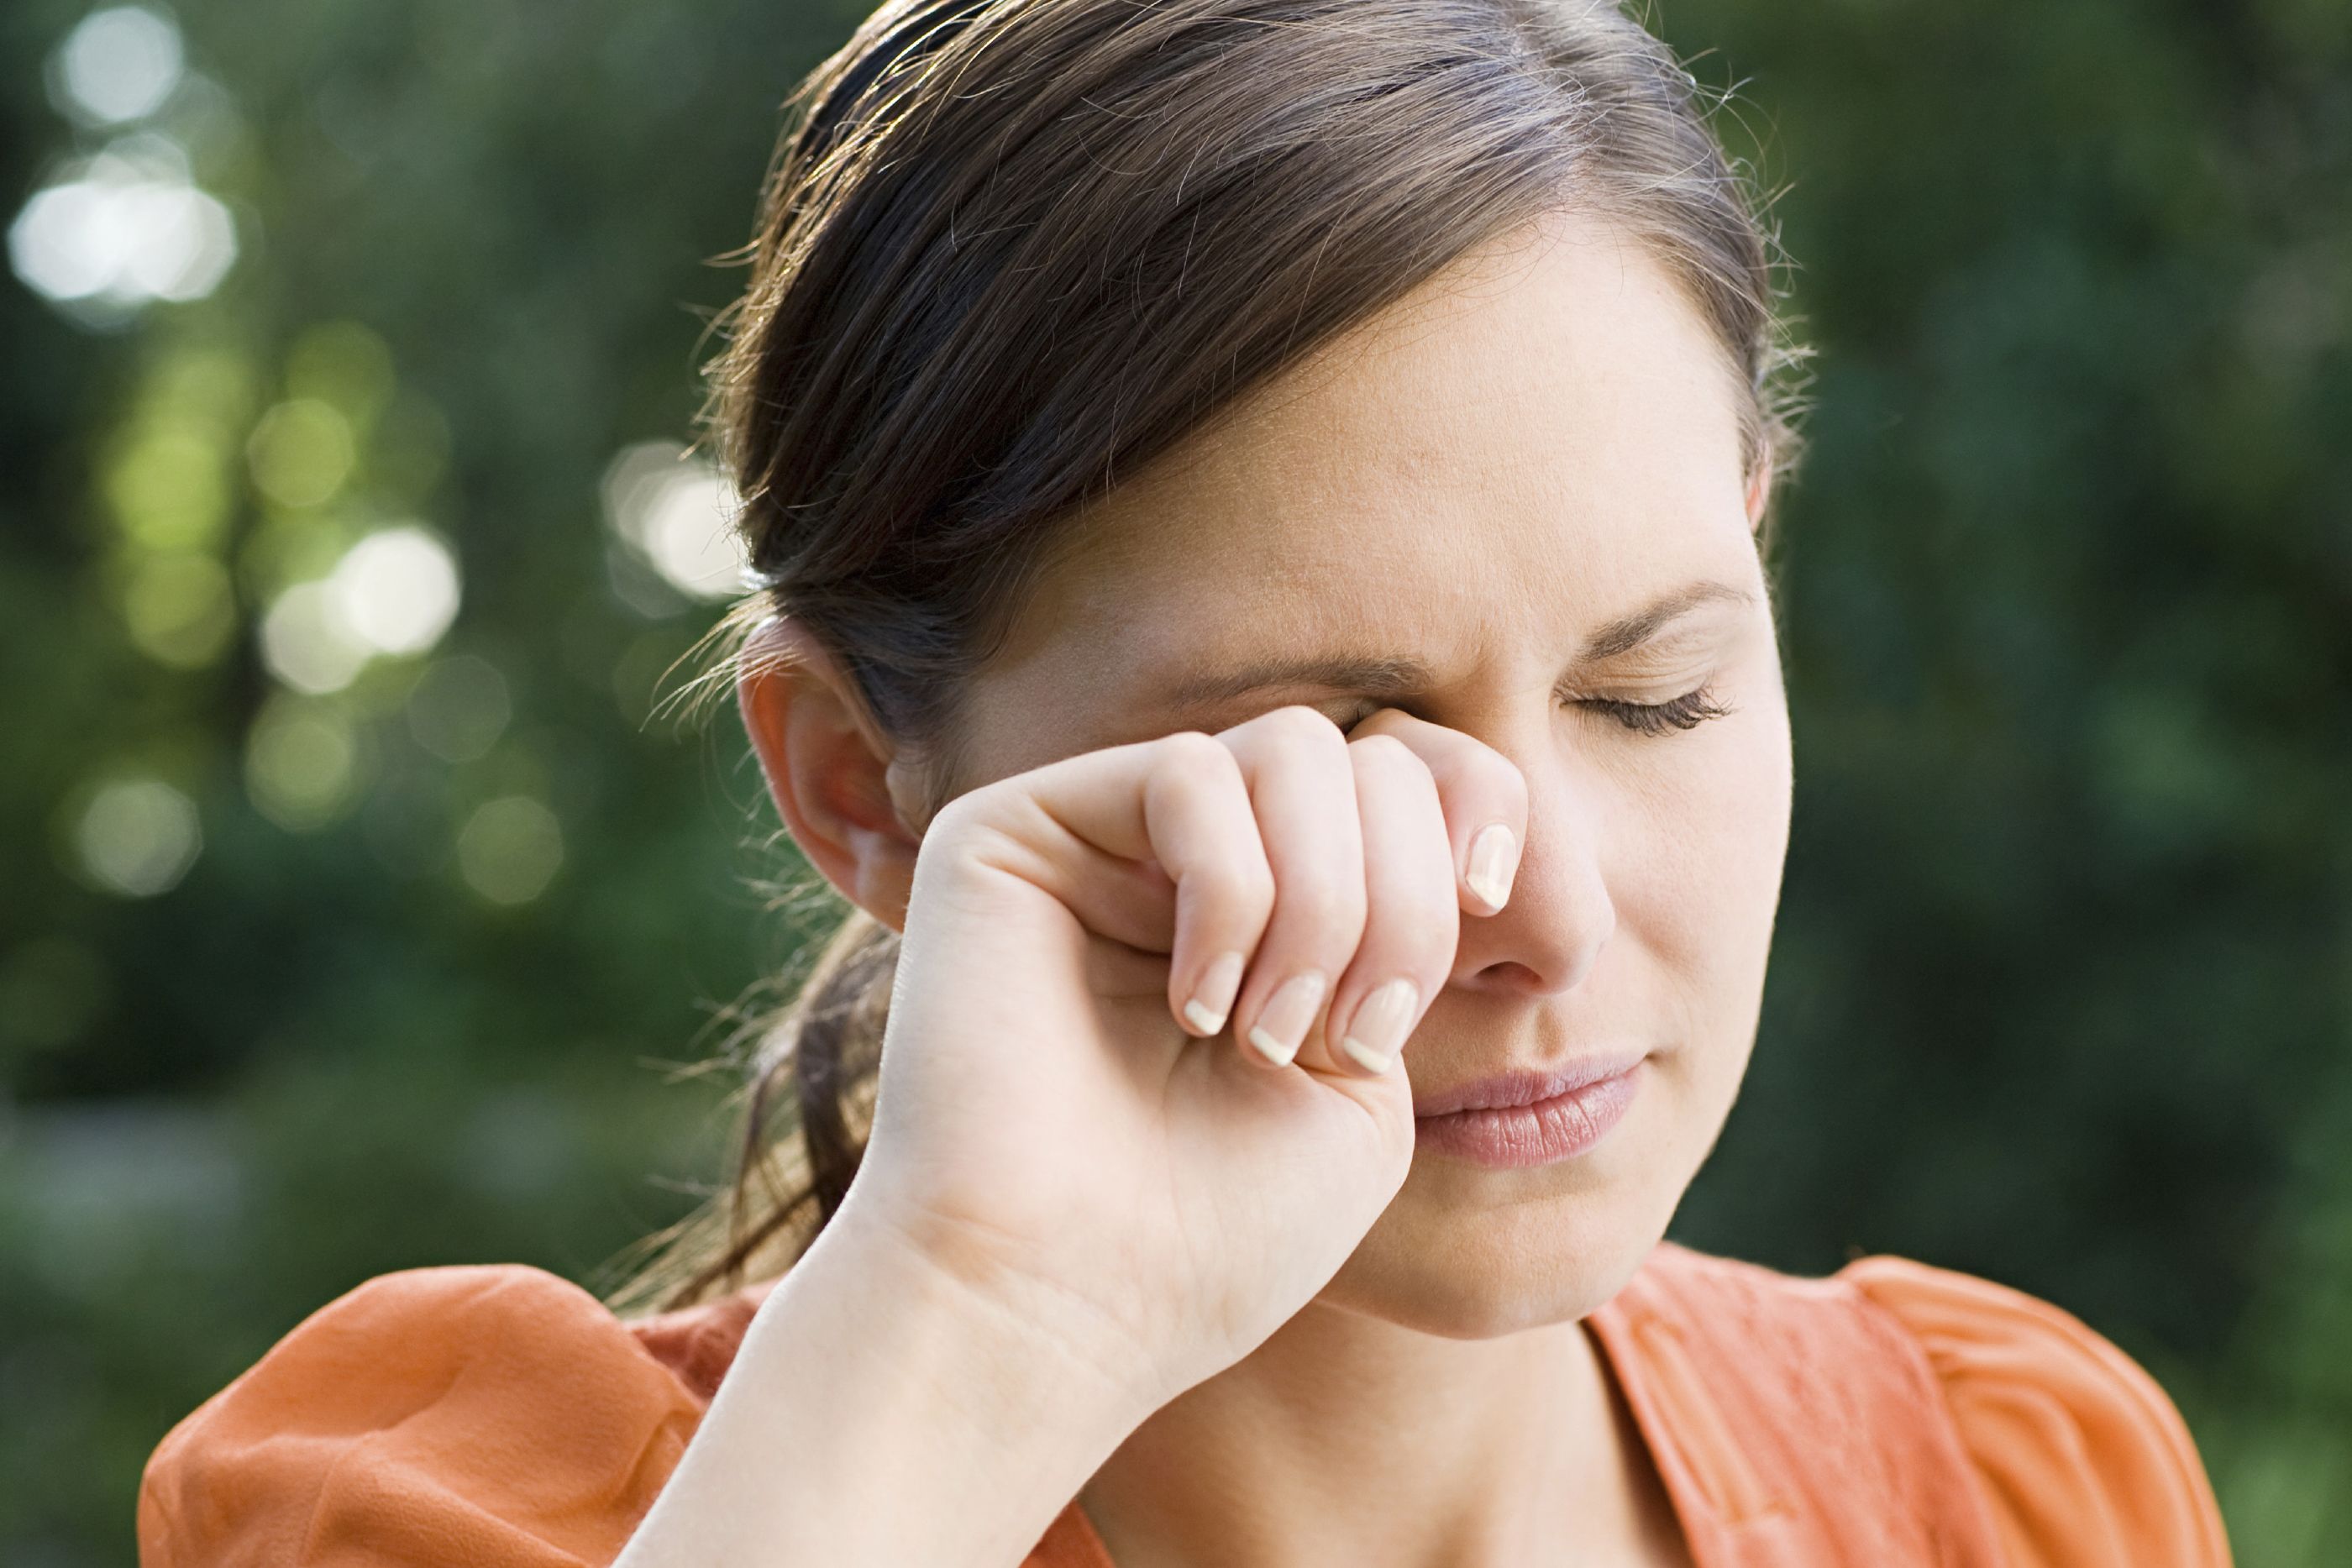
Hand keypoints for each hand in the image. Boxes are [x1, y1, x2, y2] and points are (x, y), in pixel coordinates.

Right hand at [836, 705, 1527, 1410]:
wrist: (1061, 1308)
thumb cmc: (1211, 1236)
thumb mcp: (1368, 1083)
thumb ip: (1404, 935)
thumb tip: (1455, 824)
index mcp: (1279, 908)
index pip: (1422, 780)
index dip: (1501, 831)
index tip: (1543, 953)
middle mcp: (1190, 858)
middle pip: (1376, 759)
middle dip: (1411, 899)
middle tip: (1363, 1035)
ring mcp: (1102, 836)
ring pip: (1293, 751)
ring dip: (1331, 901)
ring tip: (1274, 1035)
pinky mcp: (1015, 829)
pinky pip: (1191, 776)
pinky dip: (1232, 892)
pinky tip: (1199, 1005)